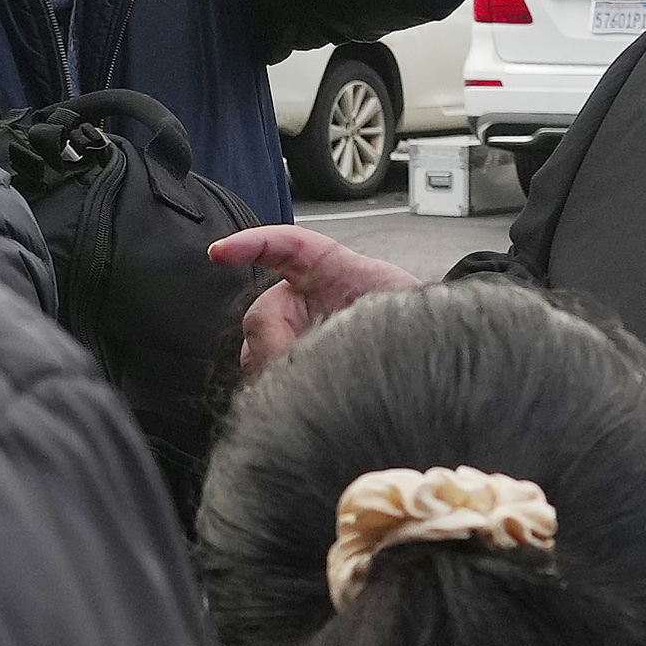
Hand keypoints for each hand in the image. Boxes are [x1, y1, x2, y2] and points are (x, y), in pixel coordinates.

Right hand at [208, 223, 417, 379]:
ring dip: (274, 371)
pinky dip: (275, 390)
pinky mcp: (290, 365)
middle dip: (270, 345)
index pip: (282, 246)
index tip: (220, 254)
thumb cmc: (413, 318)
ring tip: (309, 386)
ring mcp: (293, 333)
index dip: (250, 245)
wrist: (424, 356)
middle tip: (294, 368)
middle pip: (262, 316)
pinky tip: (297, 400)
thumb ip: (370, 308)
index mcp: (327, 267)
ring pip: (257, 352)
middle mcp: (302, 298)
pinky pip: (265, 378)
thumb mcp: (399, 301)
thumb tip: (327, 336)